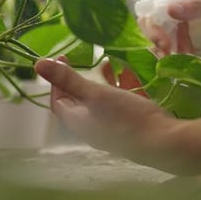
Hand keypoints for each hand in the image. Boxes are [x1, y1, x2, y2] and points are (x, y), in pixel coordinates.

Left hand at [35, 57, 200, 174]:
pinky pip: (120, 104)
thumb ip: (68, 78)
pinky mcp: (128, 125)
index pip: (57, 99)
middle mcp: (90, 127)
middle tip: (89, 59)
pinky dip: (121, 88)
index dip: (56, 79)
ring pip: (101, 100)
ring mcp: (110, 128)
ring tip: (110, 63)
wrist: (163, 142)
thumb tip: (37, 64)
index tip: (64, 57)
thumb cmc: (123, 117)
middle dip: (83, 78)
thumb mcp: (94, 93)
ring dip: (104, 81)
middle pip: (79, 100)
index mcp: (77, 121)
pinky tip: (130, 73)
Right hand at [138, 0, 200, 55]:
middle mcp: (176, 9)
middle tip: (167, 53)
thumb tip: (170, 10)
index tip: (165, 44)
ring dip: (161, 50)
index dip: (153, 28)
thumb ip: (197, 7)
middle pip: (150, 24)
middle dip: (155, 40)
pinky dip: (167, 55)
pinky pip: (166, 48)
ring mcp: (179, 26)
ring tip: (175, 58)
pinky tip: (178, 59)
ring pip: (155, 38)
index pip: (153, 10)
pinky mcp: (183, 40)